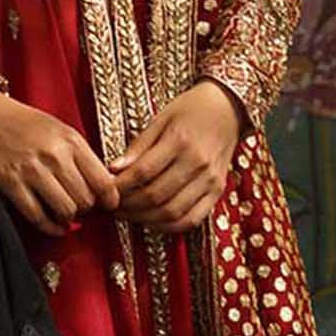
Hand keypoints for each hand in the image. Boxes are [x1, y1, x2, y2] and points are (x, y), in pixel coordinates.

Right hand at [0, 91, 119, 237]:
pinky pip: (38, 216)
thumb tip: (100, 185)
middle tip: (82, 208)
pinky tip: (53, 225)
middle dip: (86, 209)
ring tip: (66, 214)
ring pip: (66, 211)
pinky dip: (49, 227)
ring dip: (68, 218)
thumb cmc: (21, 122)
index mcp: (71, 140)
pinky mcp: (11, 184)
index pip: (103, 181)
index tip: (108, 204)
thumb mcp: (58, 130)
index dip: (110, 199)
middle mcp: (54, 155)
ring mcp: (32, 171)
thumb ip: (79, 155)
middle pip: (86, 200)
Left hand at [110, 82, 241, 233]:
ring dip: (145, 219)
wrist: (229, 109)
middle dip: (128, 206)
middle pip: (155, 196)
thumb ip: (138, 146)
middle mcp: (197, 163)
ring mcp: (210, 180)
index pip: (142, 172)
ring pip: (172, 212)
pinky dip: (169, 226)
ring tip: (128, 214)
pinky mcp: (217, 191)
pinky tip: (153, 220)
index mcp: (180, 141)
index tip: (106, 191)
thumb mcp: (161, 118)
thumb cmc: (191, 110)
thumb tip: (114, 169)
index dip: (120, 186)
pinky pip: (192, 220)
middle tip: (113, 206)